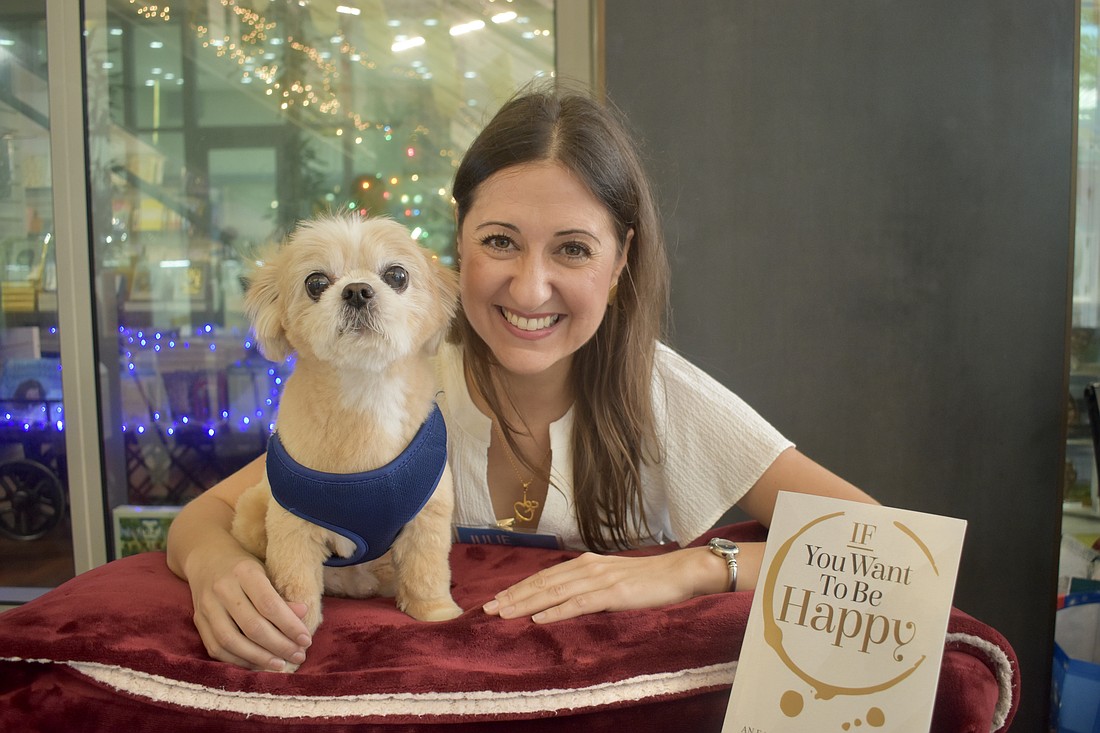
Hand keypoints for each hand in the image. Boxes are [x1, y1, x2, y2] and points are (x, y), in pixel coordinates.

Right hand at [187, 550, 312, 670]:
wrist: (207, 559)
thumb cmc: (244, 568)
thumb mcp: (265, 573)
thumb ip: (281, 596)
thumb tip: (303, 614)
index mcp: (244, 572)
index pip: (269, 604)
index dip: (289, 625)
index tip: (306, 640)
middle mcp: (223, 589)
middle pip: (252, 626)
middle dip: (279, 646)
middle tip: (298, 656)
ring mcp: (207, 607)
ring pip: (231, 641)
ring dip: (259, 658)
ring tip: (280, 665)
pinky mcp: (198, 621)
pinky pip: (216, 648)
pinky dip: (238, 660)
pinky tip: (257, 664)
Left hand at [481, 546, 729, 622]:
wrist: (680, 572)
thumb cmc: (647, 579)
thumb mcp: (611, 578)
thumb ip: (587, 585)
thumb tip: (562, 598)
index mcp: (585, 564)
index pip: (544, 577)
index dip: (518, 589)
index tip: (496, 600)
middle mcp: (588, 568)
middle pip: (542, 584)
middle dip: (513, 597)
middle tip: (488, 609)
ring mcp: (600, 579)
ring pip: (554, 593)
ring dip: (526, 604)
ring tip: (504, 614)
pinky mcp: (613, 592)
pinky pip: (579, 603)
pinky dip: (557, 611)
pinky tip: (540, 619)